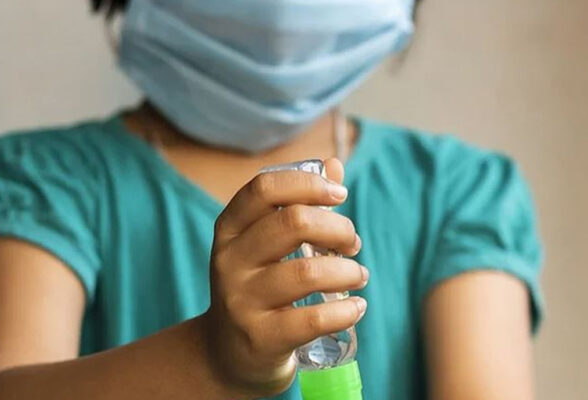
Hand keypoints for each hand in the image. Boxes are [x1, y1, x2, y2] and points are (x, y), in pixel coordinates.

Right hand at [204, 158, 367, 398]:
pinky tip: (356, 307)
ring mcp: (241, 301)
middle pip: (294, 223)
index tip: (340, 195)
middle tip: (352, 243)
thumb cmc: (259, 287)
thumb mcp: (268, 245)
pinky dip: (346, 310)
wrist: (228, 355)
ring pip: (309, 272)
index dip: (308, 183)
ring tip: (358, 275)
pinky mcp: (260, 338)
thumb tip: (334, 164)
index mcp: (230, 229)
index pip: (265, 188)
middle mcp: (229, 261)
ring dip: (348, 270)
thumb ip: (300, 204)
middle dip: (338, 228)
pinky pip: (314, 319)